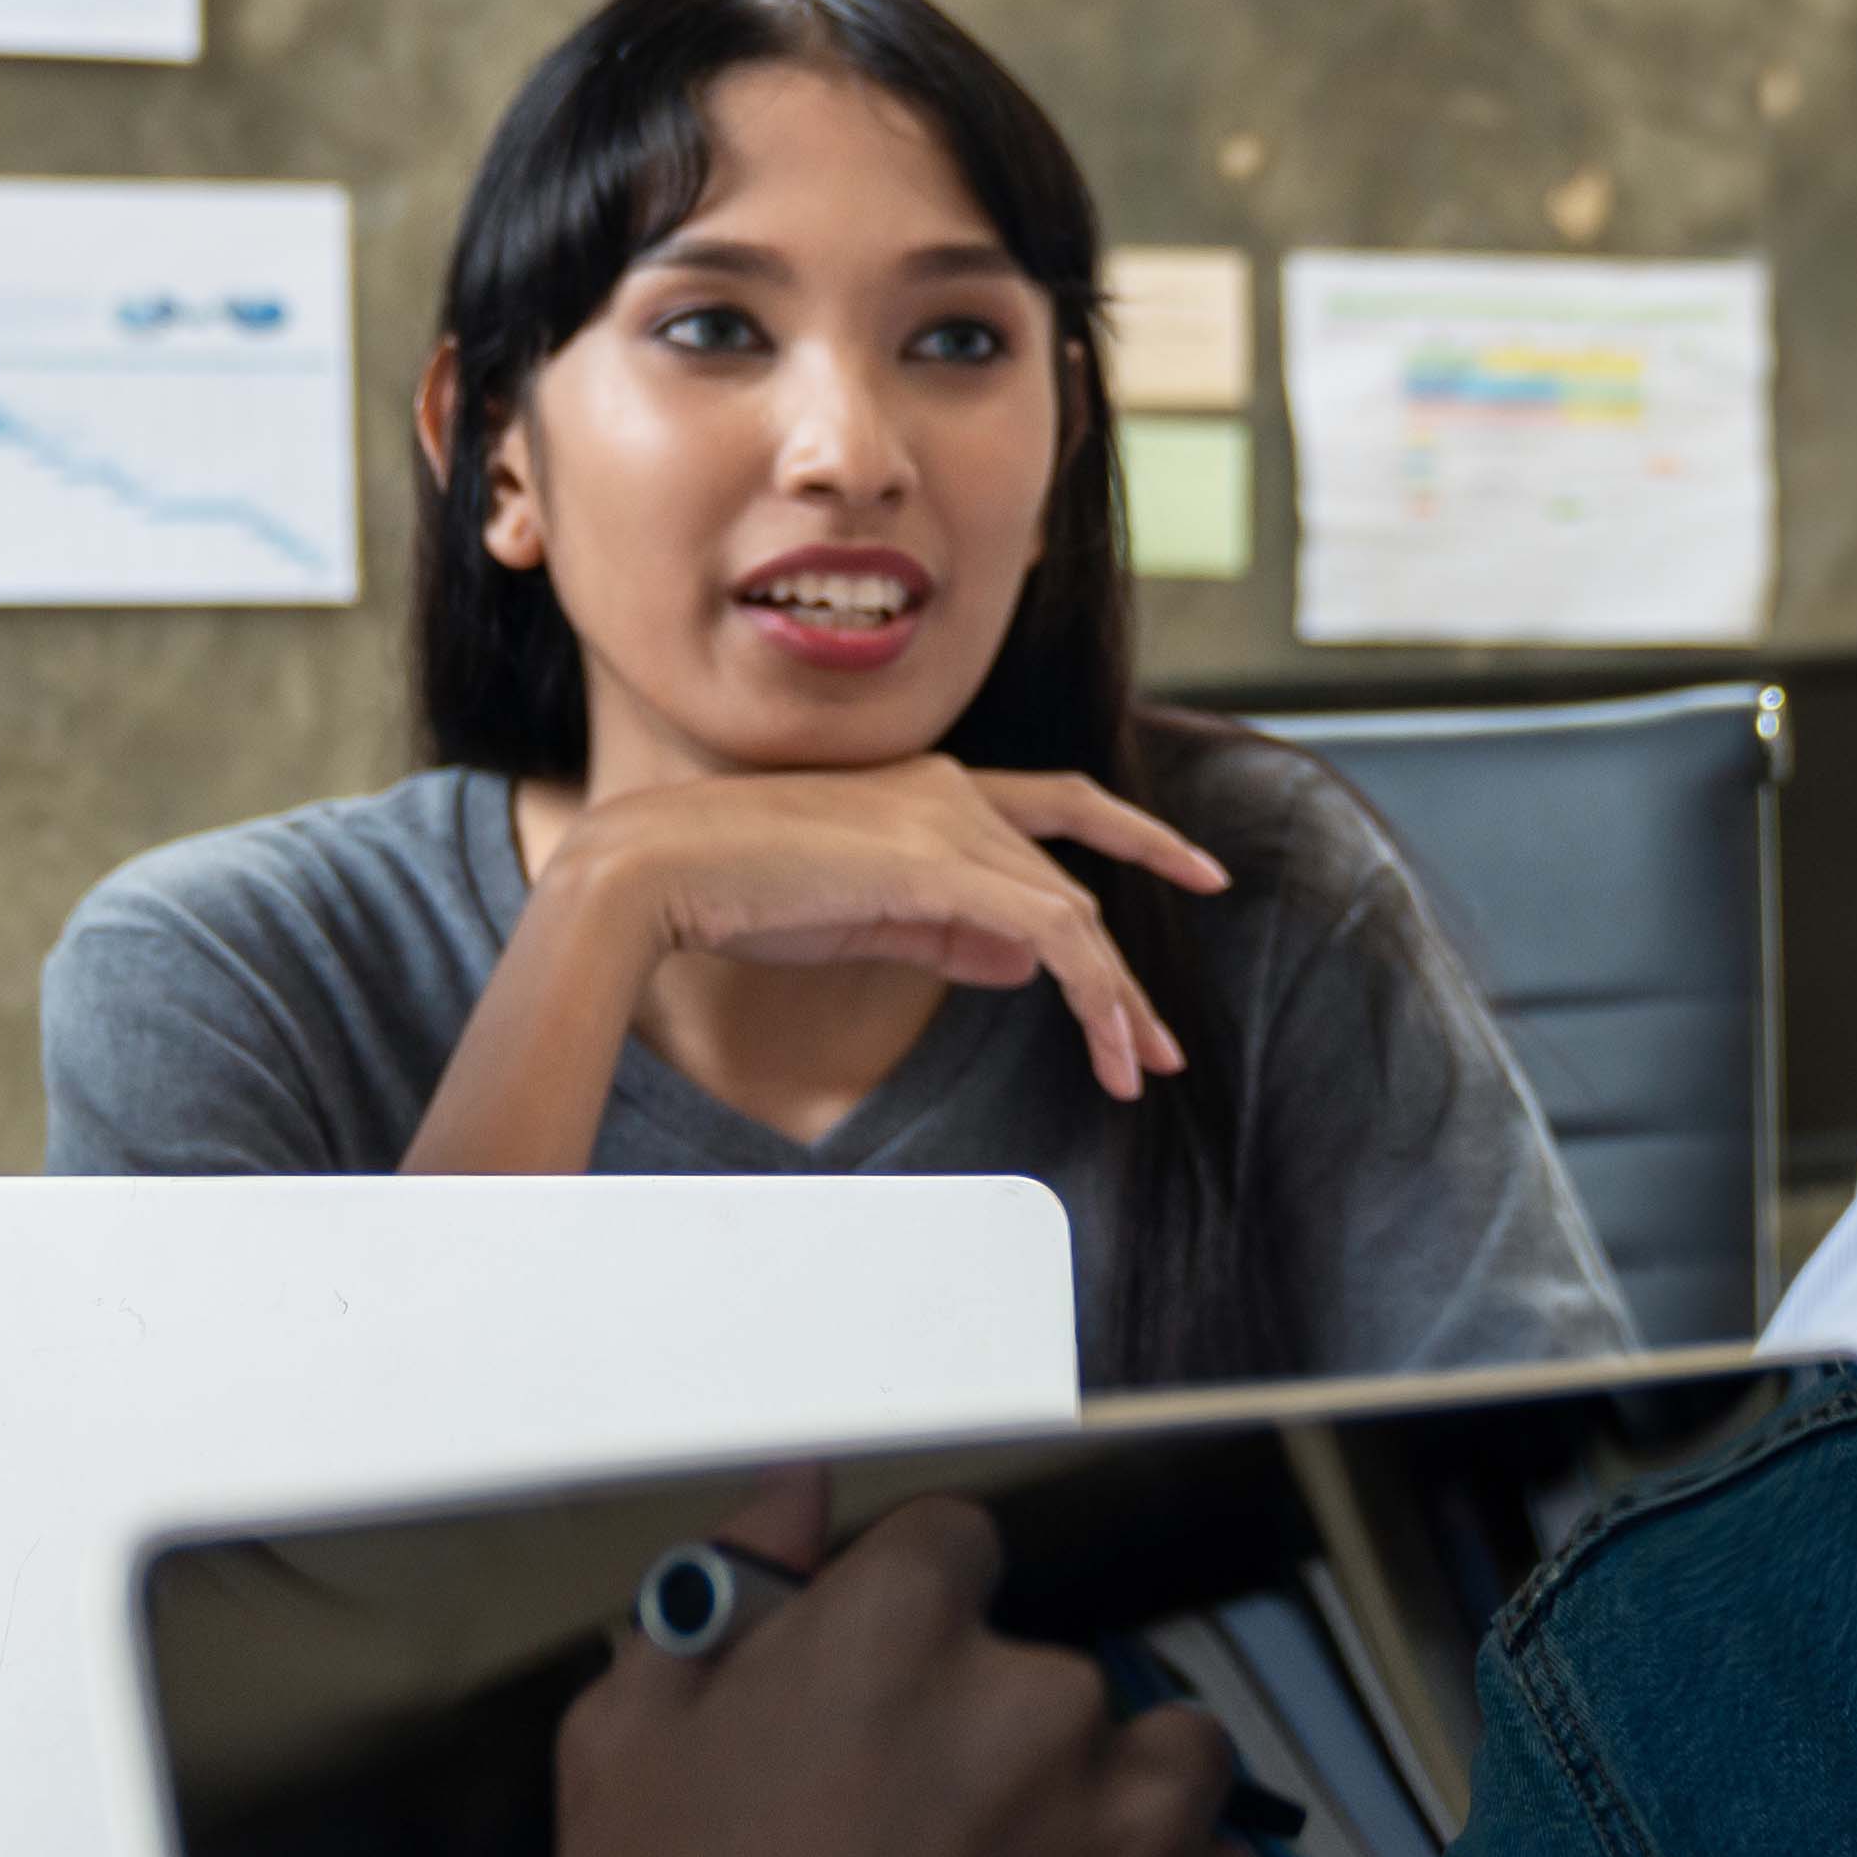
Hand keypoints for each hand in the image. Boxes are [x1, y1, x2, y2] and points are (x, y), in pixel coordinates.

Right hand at [510, 1473, 1266, 1856]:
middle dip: (999, 1744)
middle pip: (1058, 1673)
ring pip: (1166, 1764)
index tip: (883, 1721)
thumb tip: (802, 1487)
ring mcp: (1135, 1827)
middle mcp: (1042, 1698)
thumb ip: (731, 1586)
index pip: (956, 1550)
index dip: (910, 1634)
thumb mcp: (627, 1742)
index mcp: (903, 1623)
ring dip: (1106, 1817)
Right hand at [539, 758, 1226, 1100]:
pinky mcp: (937, 865)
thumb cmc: (737, 891)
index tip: (1200, 868)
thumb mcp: (864, 917)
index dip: (1137, 835)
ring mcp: (948, 822)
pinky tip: (1104, 1038)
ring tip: (1134, 1068)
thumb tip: (1026, 961)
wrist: (656, 866)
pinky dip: (1089, 988)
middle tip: (1157, 1050)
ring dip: (1113, 998)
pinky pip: (1050, 931)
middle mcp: (953, 791)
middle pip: (1072, 884)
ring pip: (1071, 914)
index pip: (1060, 805)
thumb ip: (948, 931)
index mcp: (930, 788)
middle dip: (1122, 975)